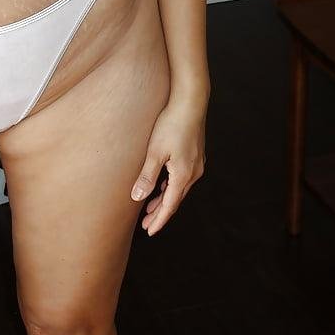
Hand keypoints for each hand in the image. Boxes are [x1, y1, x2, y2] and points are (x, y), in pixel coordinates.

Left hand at [130, 97, 205, 235]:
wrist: (190, 102)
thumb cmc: (171, 124)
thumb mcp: (155, 152)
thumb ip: (147, 176)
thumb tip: (137, 198)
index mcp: (183, 175)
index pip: (170, 205)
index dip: (159, 220)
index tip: (149, 231)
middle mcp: (193, 173)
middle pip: (175, 199)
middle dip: (160, 213)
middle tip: (146, 225)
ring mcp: (196, 164)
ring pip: (179, 189)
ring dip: (165, 199)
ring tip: (150, 208)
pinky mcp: (195, 155)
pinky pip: (182, 178)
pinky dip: (170, 187)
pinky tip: (162, 186)